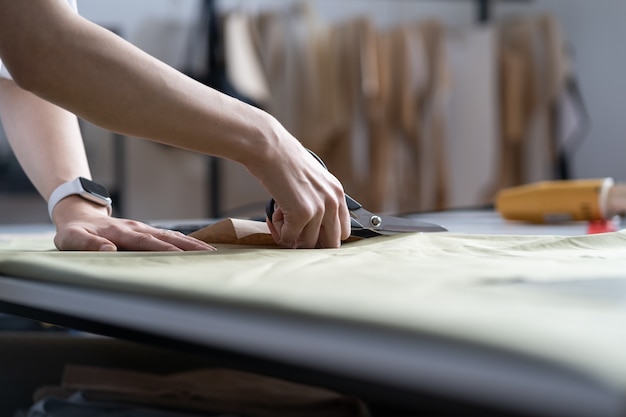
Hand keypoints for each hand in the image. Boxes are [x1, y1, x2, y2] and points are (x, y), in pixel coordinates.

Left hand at [51, 196, 214, 251]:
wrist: (79, 214)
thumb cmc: (74, 231)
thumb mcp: (71, 239)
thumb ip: (88, 244)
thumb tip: (110, 249)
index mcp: (121, 233)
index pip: (147, 242)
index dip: (165, 249)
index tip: (183, 256)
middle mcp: (136, 228)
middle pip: (167, 237)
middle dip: (189, 246)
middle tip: (210, 253)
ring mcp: (143, 228)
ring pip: (172, 235)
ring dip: (192, 243)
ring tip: (211, 251)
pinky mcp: (146, 231)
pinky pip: (169, 235)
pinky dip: (185, 240)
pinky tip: (198, 247)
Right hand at [253, 138, 350, 248]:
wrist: (269, 148)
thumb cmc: (284, 162)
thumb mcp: (313, 181)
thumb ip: (319, 202)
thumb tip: (312, 231)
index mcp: (337, 194)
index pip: (342, 233)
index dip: (324, 237)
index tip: (307, 233)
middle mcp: (333, 202)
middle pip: (330, 244)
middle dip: (310, 243)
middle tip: (293, 231)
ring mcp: (319, 209)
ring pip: (306, 244)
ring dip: (290, 236)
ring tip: (280, 217)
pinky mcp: (302, 214)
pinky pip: (288, 238)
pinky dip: (278, 231)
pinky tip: (274, 214)